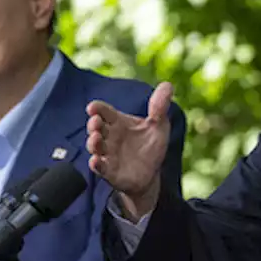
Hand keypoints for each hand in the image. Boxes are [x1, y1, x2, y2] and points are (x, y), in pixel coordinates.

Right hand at [86, 82, 172, 218]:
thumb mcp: (159, 126)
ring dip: (93, 143)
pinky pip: (99, 168)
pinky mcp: (109, 172)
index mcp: (118, 122)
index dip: (97, 108)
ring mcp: (107, 154)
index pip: (104, 112)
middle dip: (94, 124)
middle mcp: (109, 137)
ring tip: (96, 139)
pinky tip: (96, 161)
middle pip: (96, 127)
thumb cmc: (150, 147)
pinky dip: (96, 164)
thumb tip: (167, 85)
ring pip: (95, 146)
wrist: (151, 174)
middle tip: (96, 122)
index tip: (93, 107)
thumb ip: (159, 107)